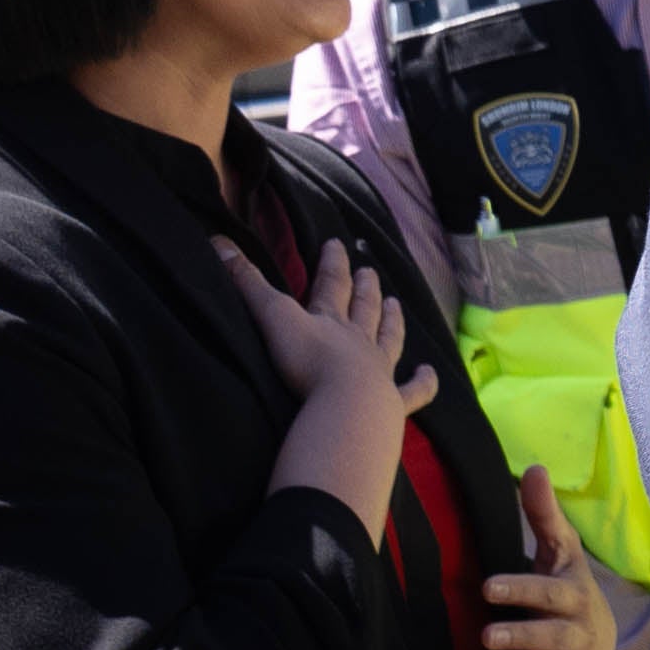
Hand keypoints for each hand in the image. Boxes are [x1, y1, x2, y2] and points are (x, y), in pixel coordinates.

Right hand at [216, 237, 437, 529]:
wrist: (346, 407)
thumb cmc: (306, 363)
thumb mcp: (272, 318)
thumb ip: (247, 284)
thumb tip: (218, 241)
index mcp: (330, 322)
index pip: (331, 285)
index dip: (332, 263)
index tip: (336, 243)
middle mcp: (359, 342)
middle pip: (364, 308)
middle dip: (365, 288)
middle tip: (370, 271)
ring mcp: (380, 371)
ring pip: (390, 340)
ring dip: (393, 322)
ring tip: (397, 304)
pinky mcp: (393, 403)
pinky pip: (413, 391)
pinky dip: (423, 383)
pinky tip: (431, 374)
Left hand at [483, 469, 618, 649]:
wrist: (601, 639)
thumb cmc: (567, 590)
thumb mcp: (560, 553)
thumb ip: (544, 516)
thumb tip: (534, 466)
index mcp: (575, 596)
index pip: (550, 593)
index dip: (522, 590)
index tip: (487, 587)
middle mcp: (580, 634)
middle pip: (556, 636)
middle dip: (524, 636)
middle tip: (486, 636)